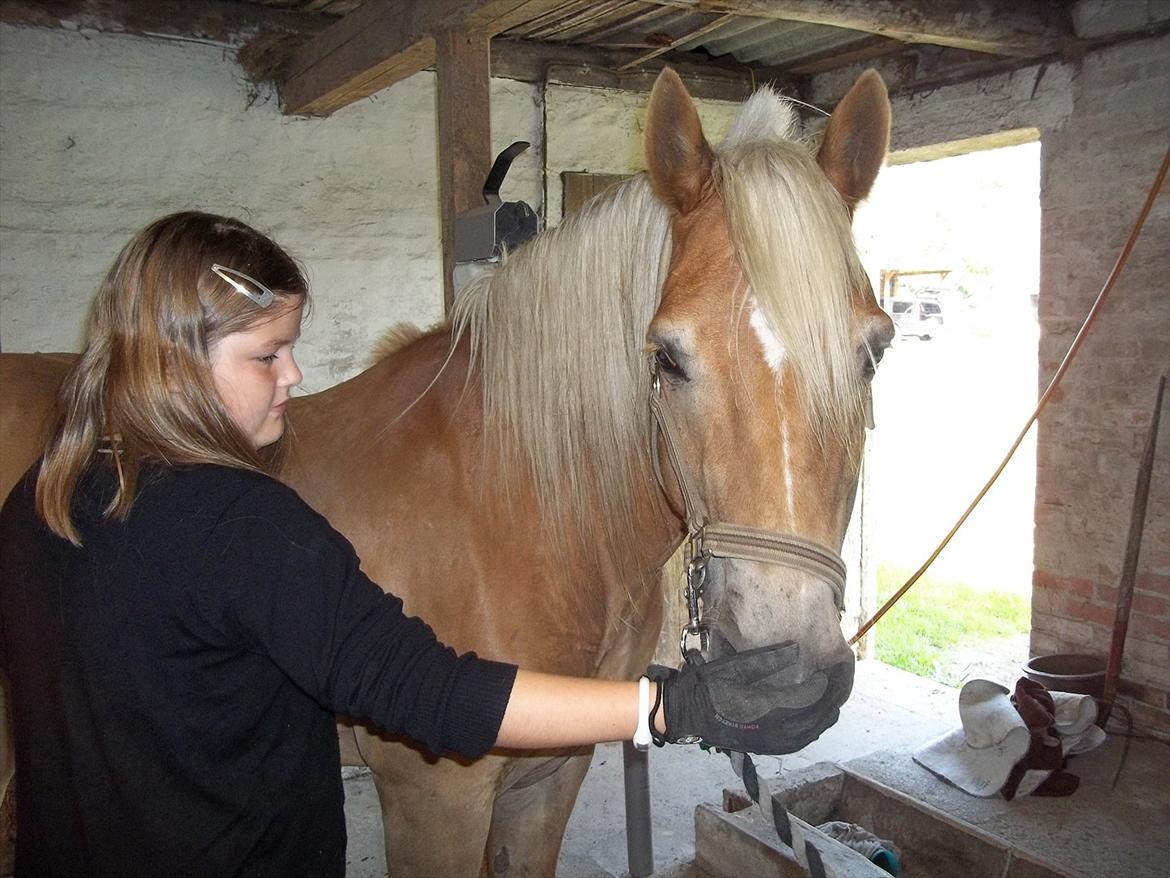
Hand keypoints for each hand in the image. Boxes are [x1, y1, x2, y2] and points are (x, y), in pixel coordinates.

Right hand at [647, 641, 841, 753]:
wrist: (687, 713)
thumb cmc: (709, 685)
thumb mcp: (736, 666)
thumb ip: (767, 659)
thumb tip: (796, 649)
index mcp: (766, 708)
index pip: (807, 697)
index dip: (822, 683)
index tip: (830, 667)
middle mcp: (773, 730)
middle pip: (814, 717)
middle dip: (830, 699)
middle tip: (839, 681)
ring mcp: (770, 742)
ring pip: (810, 732)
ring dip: (824, 715)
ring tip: (833, 699)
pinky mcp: (766, 747)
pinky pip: (799, 741)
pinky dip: (812, 730)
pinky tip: (815, 720)